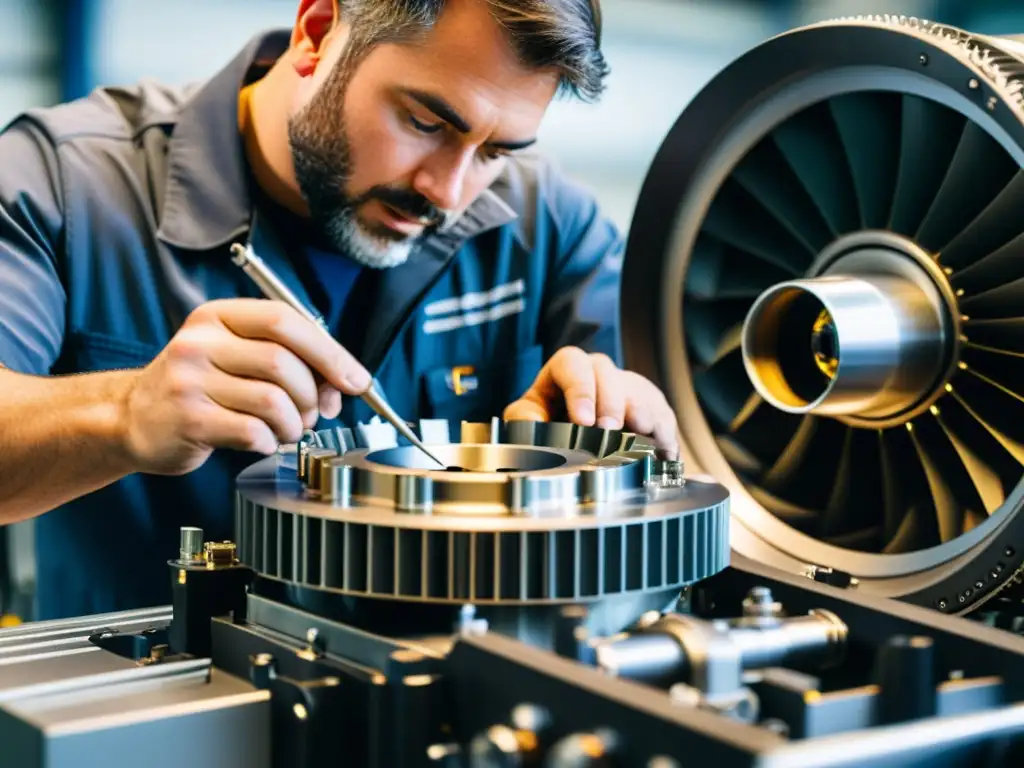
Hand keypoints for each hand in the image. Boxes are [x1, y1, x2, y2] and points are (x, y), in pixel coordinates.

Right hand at [121, 298, 371, 474]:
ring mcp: (190, 381)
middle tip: (314, 414)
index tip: (355, 380)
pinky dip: (271, 441)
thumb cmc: (199, 387)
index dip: (329, 352)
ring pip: (274, 401)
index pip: (285, 321)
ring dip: (295, 424)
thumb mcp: (236, 357)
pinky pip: (253, 432)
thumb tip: (343, 384)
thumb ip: (289, 361)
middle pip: (283, 363)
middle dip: (312, 395)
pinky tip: (262, 441)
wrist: (131, 419)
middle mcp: (200, 342)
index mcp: (218, 317)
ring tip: (287, 430)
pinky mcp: (189, 420)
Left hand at [503, 347, 678, 457]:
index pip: (571, 362)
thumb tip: (530, 423)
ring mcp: (627, 390)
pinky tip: (662, 452)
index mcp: (564, 371)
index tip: (583, 421)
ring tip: (640, 432)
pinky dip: (662, 435)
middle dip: (609, 402)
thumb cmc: (548, 426)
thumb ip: (524, 418)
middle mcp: (598, 374)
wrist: (576, 442)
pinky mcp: (651, 411)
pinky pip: (662, 416)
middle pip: (606, 372)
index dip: (579, 388)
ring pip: (638, 391)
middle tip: (607, 431)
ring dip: (640, 412)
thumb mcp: (529, 420)